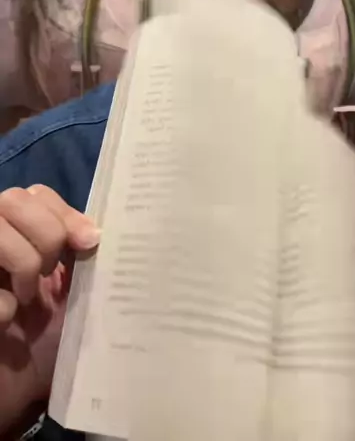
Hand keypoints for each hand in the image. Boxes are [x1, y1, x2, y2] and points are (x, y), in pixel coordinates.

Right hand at [0, 185, 99, 434]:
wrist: (16, 395)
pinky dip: (4, 308)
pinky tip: (5, 323)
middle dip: (45, 234)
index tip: (90, 243)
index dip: (63, 212)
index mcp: (22, 234)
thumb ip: (84, 260)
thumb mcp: (74, 296)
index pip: (37, 194)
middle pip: (14, 199)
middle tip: (51, 272)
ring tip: (27, 300)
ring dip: (23, 264)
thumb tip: (109, 230)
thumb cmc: (47, 344)